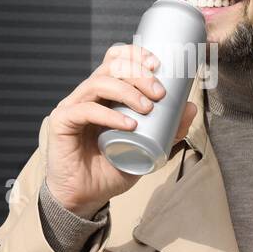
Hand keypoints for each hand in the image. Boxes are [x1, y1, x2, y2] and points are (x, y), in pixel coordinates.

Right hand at [45, 42, 198, 216]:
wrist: (87, 197)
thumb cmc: (113, 169)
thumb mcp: (148, 148)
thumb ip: (169, 130)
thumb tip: (191, 107)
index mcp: (106, 93)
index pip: (116, 59)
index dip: (135, 54)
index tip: (158, 65)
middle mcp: (88, 94)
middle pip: (111, 67)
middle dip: (139, 73)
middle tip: (160, 92)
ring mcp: (72, 106)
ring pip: (98, 83)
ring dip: (127, 91)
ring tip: (147, 108)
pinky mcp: (61, 123)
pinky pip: (85, 110)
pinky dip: (109, 115)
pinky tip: (128, 124)